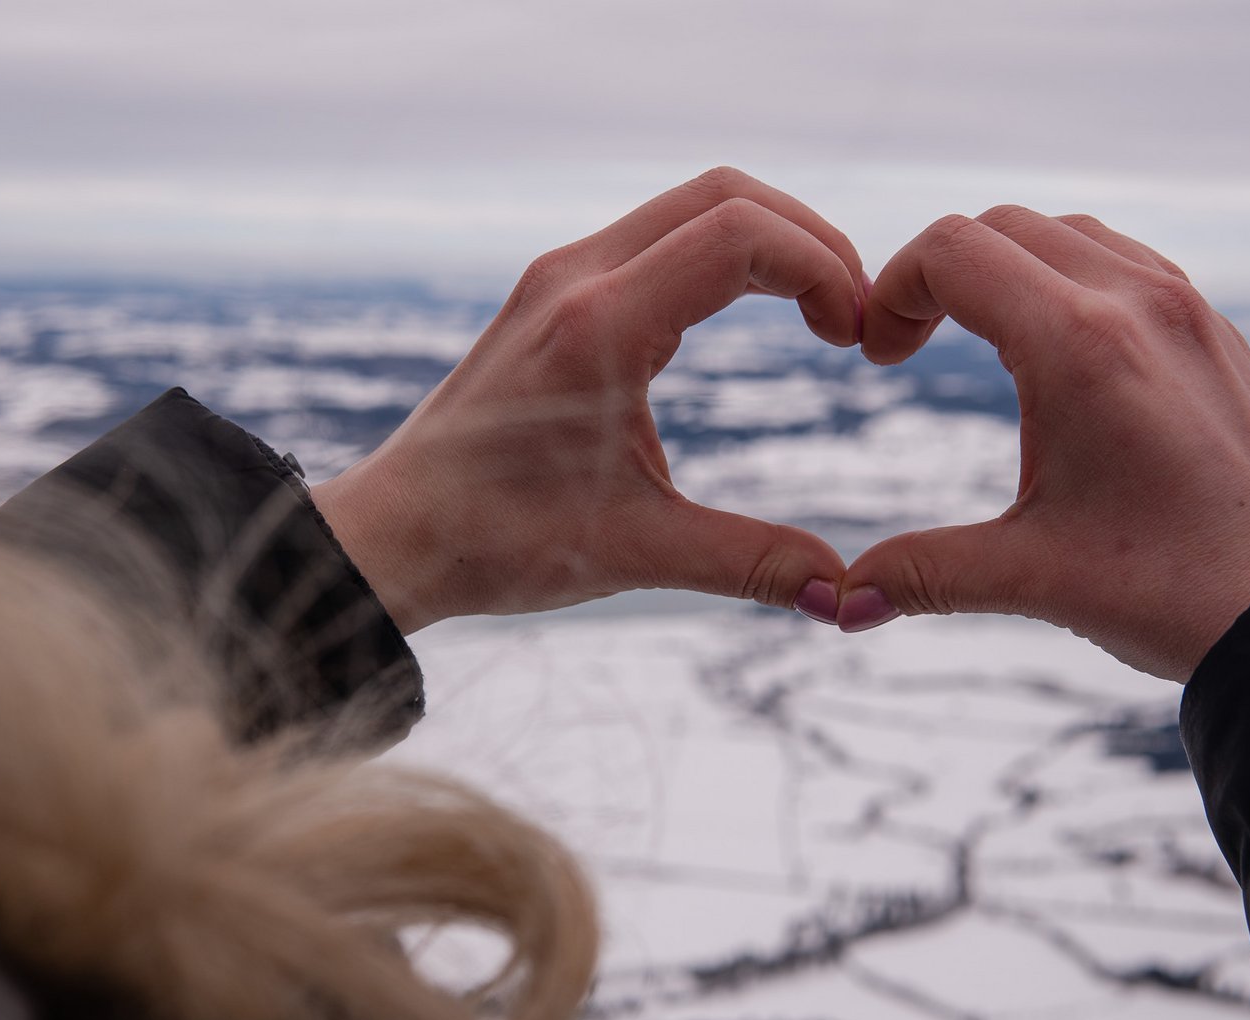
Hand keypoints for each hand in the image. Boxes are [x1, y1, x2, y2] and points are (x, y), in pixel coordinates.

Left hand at [312, 168, 861, 633]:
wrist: (393, 534)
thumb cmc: (496, 542)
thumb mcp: (635, 553)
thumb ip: (749, 563)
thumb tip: (847, 594)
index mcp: (599, 326)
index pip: (739, 236)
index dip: (822, 269)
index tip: (855, 337)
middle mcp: (575, 277)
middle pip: (725, 194)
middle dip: (809, 241)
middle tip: (852, 316)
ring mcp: (558, 276)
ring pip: (690, 205)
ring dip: (765, 242)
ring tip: (816, 313)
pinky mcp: (551, 293)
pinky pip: (655, 234)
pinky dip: (719, 253)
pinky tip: (746, 314)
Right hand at [838, 206, 1249, 679]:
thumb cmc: (1176, 590)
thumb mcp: (1031, 576)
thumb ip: (923, 573)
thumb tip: (841, 605)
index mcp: (1081, 346)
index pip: (954, 251)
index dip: (891, 291)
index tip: (879, 359)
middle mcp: (1138, 303)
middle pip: (1000, 227)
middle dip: (936, 276)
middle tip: (909, 350)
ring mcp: (1186, 309)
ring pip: (1064, 234)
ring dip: (1003, 270)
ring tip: (977, 346)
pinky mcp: (1214, 332)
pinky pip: (1122, 261)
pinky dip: (1064, 280)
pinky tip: (1055, 357)